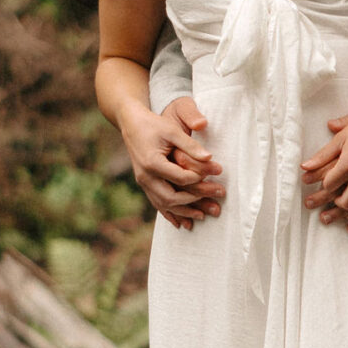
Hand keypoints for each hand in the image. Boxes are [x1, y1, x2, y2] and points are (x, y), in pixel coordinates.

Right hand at [123, 96, 223, 229]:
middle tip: (214, 201)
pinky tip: (181, 223)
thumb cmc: (154, 125)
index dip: (199, 178)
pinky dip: (169, 214)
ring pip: (163, 204)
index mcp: (152, 163)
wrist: (131, 124)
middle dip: (194, 201)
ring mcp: (143, 182)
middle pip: (171, 197)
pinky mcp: (144, 184)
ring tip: (202, 215)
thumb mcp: (173, 131)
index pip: (180, 177)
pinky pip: (156, 204)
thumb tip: (210, 158)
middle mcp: (145, 176)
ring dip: (183, 212)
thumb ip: (191, 145)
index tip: (216, 175)